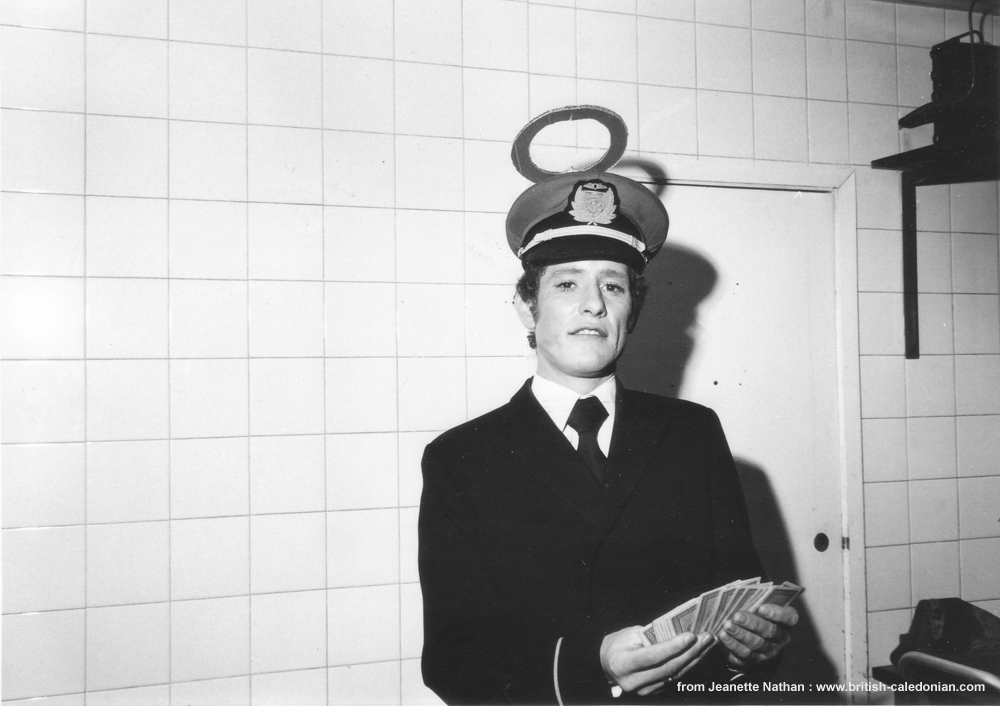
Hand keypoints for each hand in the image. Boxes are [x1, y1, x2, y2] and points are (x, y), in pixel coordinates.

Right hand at [601, 627, 715, 695]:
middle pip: (668, 668)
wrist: (610, 663)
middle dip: (691, 652)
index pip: (653, 656)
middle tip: (707, 637)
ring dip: (695, 658)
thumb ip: (652, 636)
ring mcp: (645, 691)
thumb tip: (679, 630)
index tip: (691, 636)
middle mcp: (633, 682)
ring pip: (676, 675)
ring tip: (708, 643)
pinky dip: (689, 665)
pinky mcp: (655, 692)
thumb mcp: (631, 634)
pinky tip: (699, 653)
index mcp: (623, 664)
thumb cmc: (620, 644)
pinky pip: (676, 678)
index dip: (673, 647)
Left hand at [719, 604, 797, 667]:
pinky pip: (745, 654)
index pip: (789, 617)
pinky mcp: (754, 659)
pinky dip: (733, 644)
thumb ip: (756, 599)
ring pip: (757, 643)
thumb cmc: (754, 610)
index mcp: (786, 620)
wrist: (747, 632)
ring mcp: (769, 650)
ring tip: (728, 625)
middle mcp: (781, 637)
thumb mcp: (758, 603)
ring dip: (741, 634)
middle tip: (738, 616)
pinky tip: (724, 636)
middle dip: (753, 623)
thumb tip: (744, 592)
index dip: (777, 613)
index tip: (762, 608)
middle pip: (770, 631)